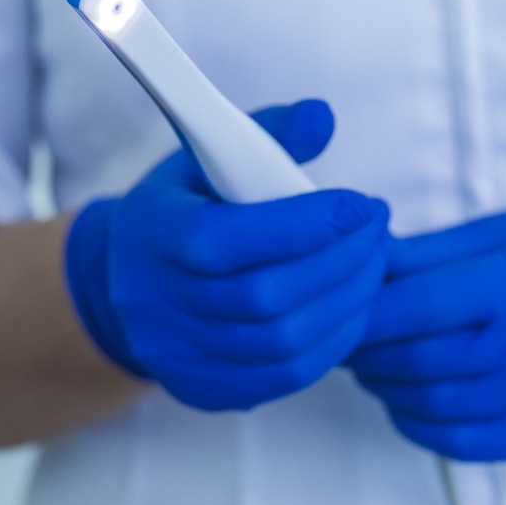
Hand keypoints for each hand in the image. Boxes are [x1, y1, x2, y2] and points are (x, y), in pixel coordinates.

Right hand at [66, 99, 389, 410]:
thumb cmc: (182, 210)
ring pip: (284, 342)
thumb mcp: (208, 158)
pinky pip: (284, 377)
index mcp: (155, 233)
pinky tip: (353, 307)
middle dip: (342, 261)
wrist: (127, 281)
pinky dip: (333, 343)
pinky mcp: (204, 387)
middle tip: (378, 231)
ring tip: (375, 264)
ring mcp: (179, 355)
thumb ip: (268, 134)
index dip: (306, 224)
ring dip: (347, 302)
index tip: (361, 204)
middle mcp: (158, 302)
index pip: (230, 238)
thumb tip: (323, 117)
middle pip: (266, 297)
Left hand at [347, 207, 505, 459]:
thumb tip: (364, 263)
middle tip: (345, 338)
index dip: (368, 313)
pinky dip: (420, 426)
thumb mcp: (499, 230)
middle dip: (366, 352)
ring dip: (386, 388)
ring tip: (369, 366)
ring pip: (438, 406)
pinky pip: (469, 444)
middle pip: (424, 360)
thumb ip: (427, 253)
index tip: (341, 310)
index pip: (423, 305)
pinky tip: (404, 402)